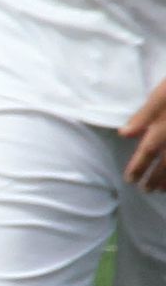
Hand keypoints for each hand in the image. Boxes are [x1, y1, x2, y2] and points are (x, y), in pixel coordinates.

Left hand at [120, 77, 165, 191]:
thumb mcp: (160, 95)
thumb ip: (143, 116)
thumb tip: (124, 134)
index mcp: (163, 130)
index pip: (147, 154)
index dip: (138, 168)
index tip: (130, 180)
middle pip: (165, 166)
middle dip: (155, 179)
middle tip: (147, 190)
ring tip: (163, 190)